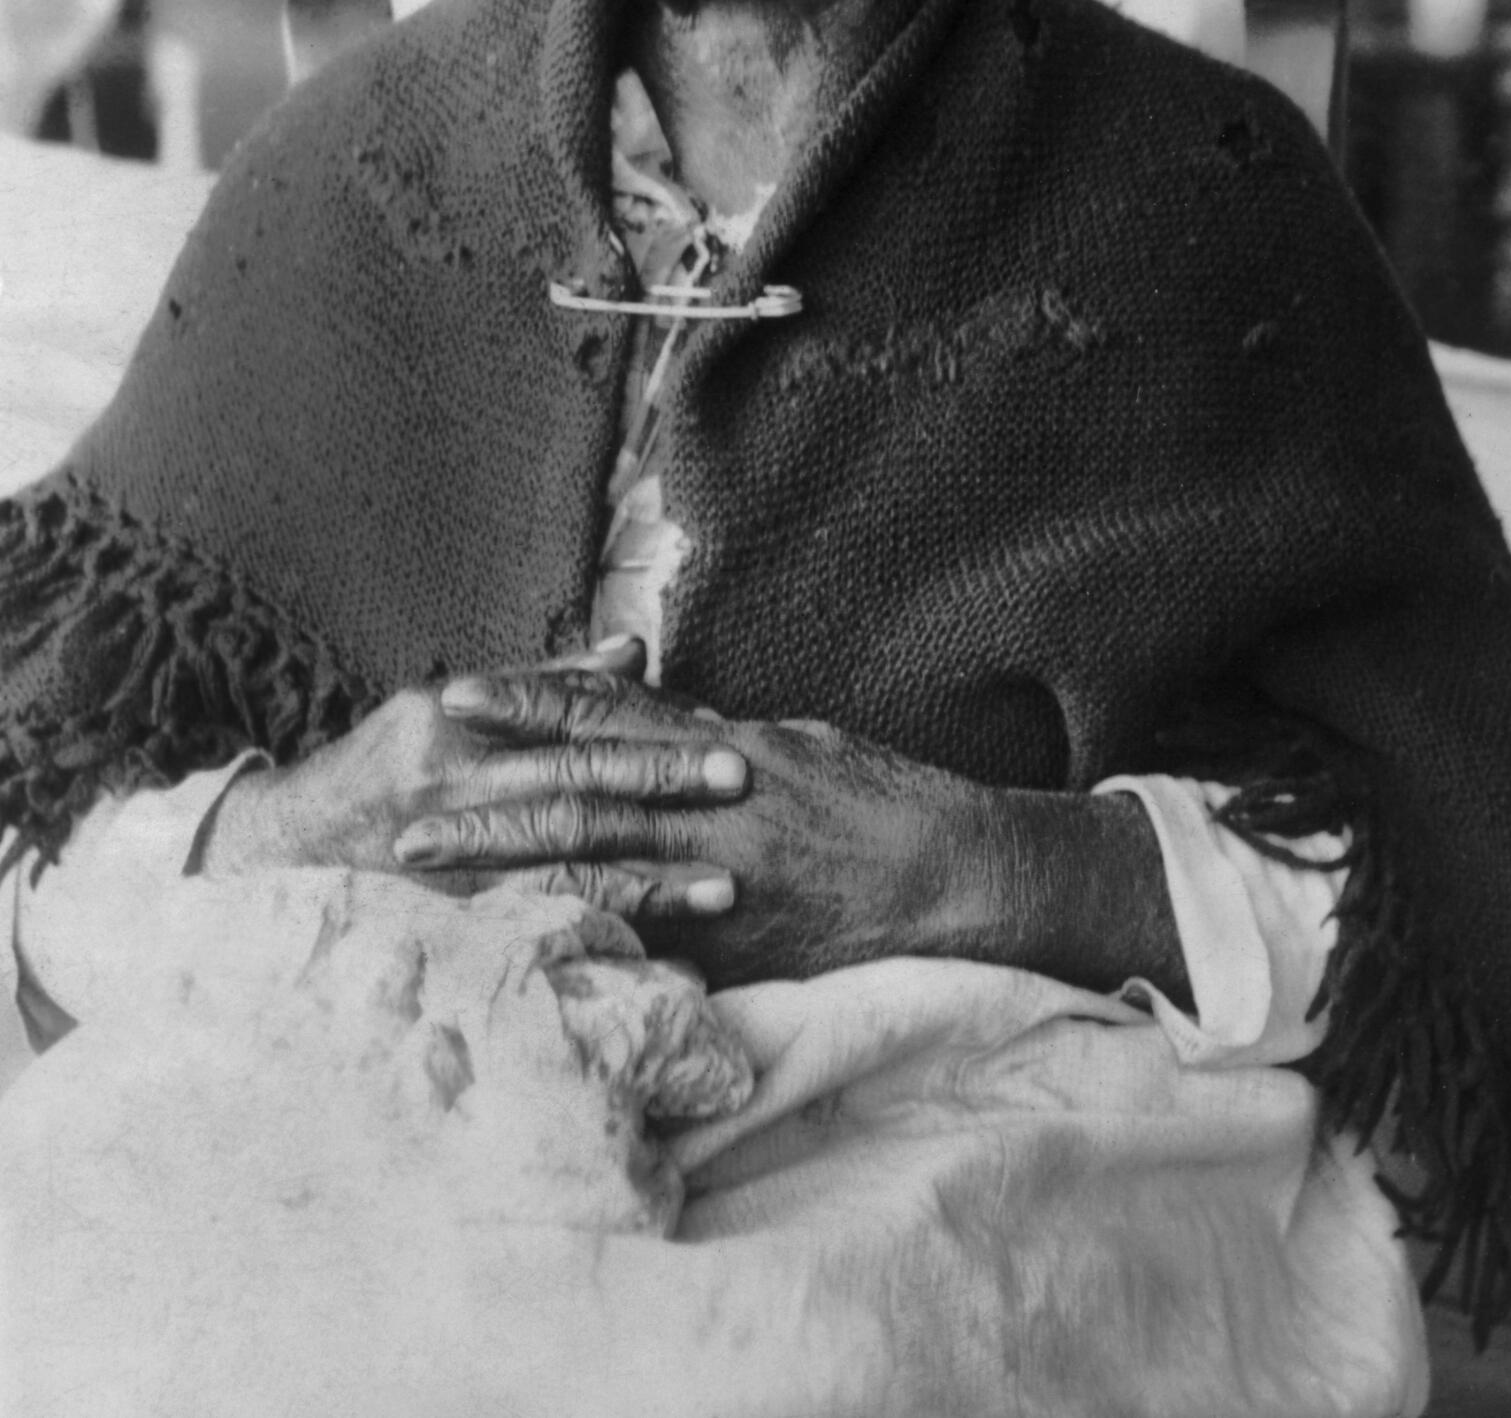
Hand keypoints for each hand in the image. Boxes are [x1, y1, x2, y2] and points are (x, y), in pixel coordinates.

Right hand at [199, 638, 746, 934]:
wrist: (281, 854)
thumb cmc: (386, 767)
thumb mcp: (447, 706)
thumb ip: (545, 681)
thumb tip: (635, 648)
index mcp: (454, 723)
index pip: (565, 716)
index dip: (643, 722)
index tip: (717, 726)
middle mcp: (449, 788)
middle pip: (573, 782)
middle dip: (661, 783)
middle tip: (740, 781)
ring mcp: (446, 861)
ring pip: (561, 865)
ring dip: (649, 878)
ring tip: (725, 888)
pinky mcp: (445, 923)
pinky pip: (531, 932)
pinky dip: (594, 941)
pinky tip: (657, 957)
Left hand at [390, 668, 995, 986]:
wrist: (954, 875)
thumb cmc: (877, 797)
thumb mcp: (791, 742)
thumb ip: (711, 733)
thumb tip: (647, 711)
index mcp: (722, 750)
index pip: (606, 717)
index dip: (526, 705)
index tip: (454, 698)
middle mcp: (712, 812)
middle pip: (578, 801)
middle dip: (486, 810)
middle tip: (404, 819)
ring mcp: (720, 886)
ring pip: (593, 875)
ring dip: (505, 879)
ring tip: (433, 887)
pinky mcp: (733, 952)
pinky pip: (641, 953)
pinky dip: (576, 952)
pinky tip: (516, 964)